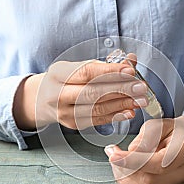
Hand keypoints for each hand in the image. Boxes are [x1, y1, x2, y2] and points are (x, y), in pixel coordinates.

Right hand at [13, 54, 147, 129]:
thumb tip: (132, 60)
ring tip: (140, 100)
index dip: (111, 72)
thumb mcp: (78, 67)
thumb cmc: (65, 79)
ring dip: (122, 104)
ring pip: (97, 108)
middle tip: (141, 87)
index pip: (87, 72)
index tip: (131, 70)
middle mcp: (58, 94)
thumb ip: (104, 64)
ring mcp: (64, 112)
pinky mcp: (72, 124)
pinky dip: (116, 116)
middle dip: (121, 89)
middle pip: (93, 92)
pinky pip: (97, 120)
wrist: (42, 100)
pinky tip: (130, 111)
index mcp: (58, 74)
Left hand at [104, 116, 183, 183]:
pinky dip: (128, 182)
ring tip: (116, 159)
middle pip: (149, 180)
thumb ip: (146, 137)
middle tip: (112, 153)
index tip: (114, 156)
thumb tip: (131, 152)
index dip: (133, 162)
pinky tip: (123, 168)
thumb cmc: (170, 130)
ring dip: (124, 176)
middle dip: (124, 169)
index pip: (158, 163)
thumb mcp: (157, 125)